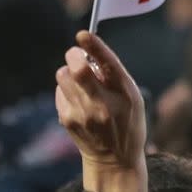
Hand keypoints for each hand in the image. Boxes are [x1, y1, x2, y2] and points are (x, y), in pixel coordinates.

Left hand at [56, 31, 146, 190]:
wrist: (115, 158)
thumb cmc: (127, 119)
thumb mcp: (132, 97)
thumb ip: (114, 76)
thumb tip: (90, 53)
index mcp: (125, 94)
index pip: (109, 65)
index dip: (95, 46)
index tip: (83, 34)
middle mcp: (103, 104)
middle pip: (78, 71)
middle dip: (74, 55)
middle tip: (77, 52)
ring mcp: (83, 114)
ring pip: (63, 76)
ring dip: (69, 70)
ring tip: (80, 79)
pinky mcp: (67, 119)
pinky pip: (59, 90)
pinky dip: (66, 87)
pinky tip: (78, 97)